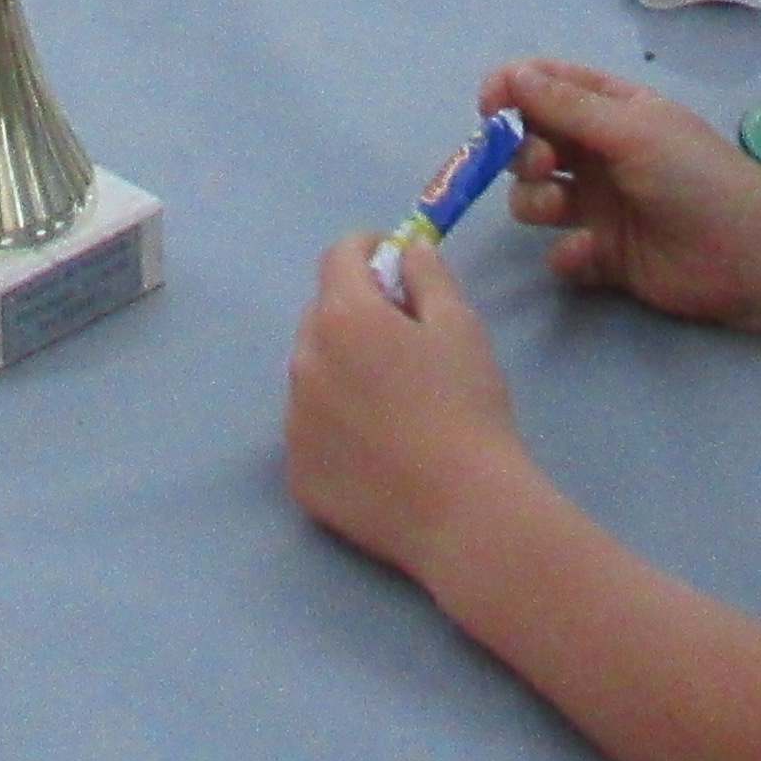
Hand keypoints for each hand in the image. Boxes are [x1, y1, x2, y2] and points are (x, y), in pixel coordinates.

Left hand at [283, 231, 533, 585]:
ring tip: (392, 403)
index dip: (369, 250)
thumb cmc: (467, 408)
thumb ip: (427, 275)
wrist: (463, 511)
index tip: (396, 264)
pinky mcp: (297, 473)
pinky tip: (377, 450)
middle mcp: (303, 361)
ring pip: (312, 374)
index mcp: (341, 316)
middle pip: (320, 315)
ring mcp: (294, 422)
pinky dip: (334, 426)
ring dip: (340, 370)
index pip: (338, 257)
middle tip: (402, 339)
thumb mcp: (460, 326)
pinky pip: (310, 430)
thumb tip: (406, 249)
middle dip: (354, 312)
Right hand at [486, 56, 760, 327]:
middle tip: (543, 165)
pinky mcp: (603, 257)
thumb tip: (511, 75)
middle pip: (529, 142)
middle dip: (520, 151)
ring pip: (534, 198)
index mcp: (610, 110)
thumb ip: (566, 105)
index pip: (545, 86)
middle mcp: (598, 154)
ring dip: (532, 201)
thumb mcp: (630, 129)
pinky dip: (565, 253)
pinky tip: (589, 254)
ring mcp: (598, 206)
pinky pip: (558, 252)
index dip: (512, 92)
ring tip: (560, 211)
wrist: (748, 254)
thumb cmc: (694, 176)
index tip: (491, 109)